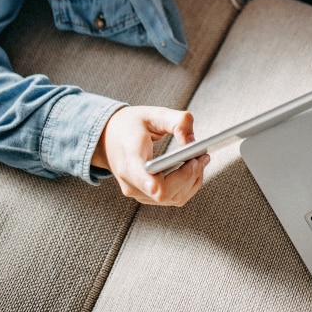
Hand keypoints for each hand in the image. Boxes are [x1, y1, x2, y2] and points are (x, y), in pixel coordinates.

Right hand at [92, 105, 208, 205]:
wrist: (108, 137)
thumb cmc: (130, 125)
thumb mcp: (153, 114)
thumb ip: (177, 122)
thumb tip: (193, 142)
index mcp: (129, 160)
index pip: (139, 179)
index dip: (152, 185)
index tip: (160, 184)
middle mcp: (131, 182)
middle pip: (165, 192)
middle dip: (190, 175)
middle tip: (203, 156)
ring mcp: (139, 192)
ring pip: (173, 198)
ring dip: (192, 181)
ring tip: (202, 160)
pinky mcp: (147, 195)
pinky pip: (172, 198)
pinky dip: (187, 185)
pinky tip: (194, 169)